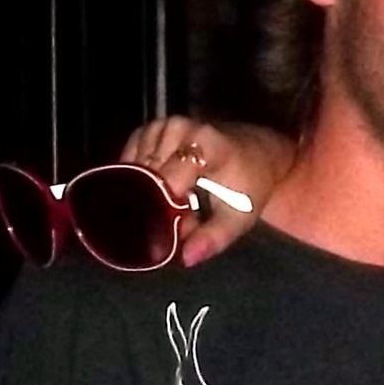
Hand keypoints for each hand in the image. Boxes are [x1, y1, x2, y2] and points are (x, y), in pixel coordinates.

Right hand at [120, 116, 292, 265]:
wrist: (253, 153)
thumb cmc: (247, 186)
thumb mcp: (239, 216)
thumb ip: (213, 237)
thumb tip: (186, 258)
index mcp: (203, 143)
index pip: (165, 182)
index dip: (161, 210)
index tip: (165, 232)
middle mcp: (176, 128)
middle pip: (147, 176)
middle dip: (153, 204)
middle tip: (170, 222)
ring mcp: (158, 126)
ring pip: (134, 171)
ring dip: (146, 192)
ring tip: (171, 203)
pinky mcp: (146, 130)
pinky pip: (129, 163)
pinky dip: (139, 180)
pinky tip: (156, 190)